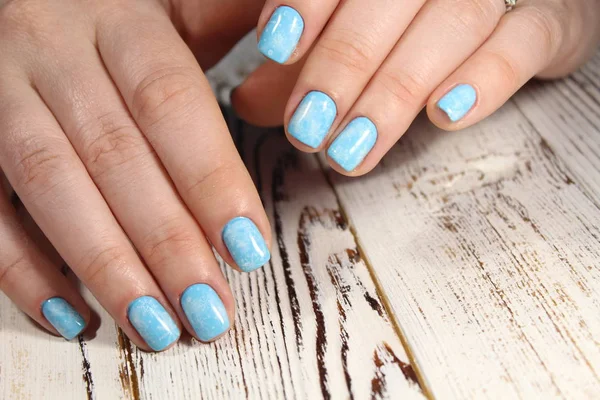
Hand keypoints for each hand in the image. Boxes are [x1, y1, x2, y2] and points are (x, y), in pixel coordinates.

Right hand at [0, 0, 267, 350]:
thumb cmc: (119, 9)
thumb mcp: (176, 2)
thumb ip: (223, 22)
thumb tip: (292, 45)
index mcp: (122, 16)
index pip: (171, 103)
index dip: (211, 180)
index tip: (247, 248)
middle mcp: (54, 49)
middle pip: (115, 155)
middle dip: (166, 241)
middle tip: (209, 308)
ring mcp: (2, 91)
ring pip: (50, 184)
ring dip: (105, 265)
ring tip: (155, 324)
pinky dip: (23, 268)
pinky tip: (71, 313)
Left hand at [233, 0, 599, 174]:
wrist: (518, 15)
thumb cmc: (415, 28)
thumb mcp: (348, 41)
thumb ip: (299, 65)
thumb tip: (248, 102)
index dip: (309, 3)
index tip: (275, 45)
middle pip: (390, 0)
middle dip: (343, 66)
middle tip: (307, 129)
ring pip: (450, 24)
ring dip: (395, 91)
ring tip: (350, 150)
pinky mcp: (553, 20)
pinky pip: (526, 41)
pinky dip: (483, 78)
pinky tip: (443, 117)